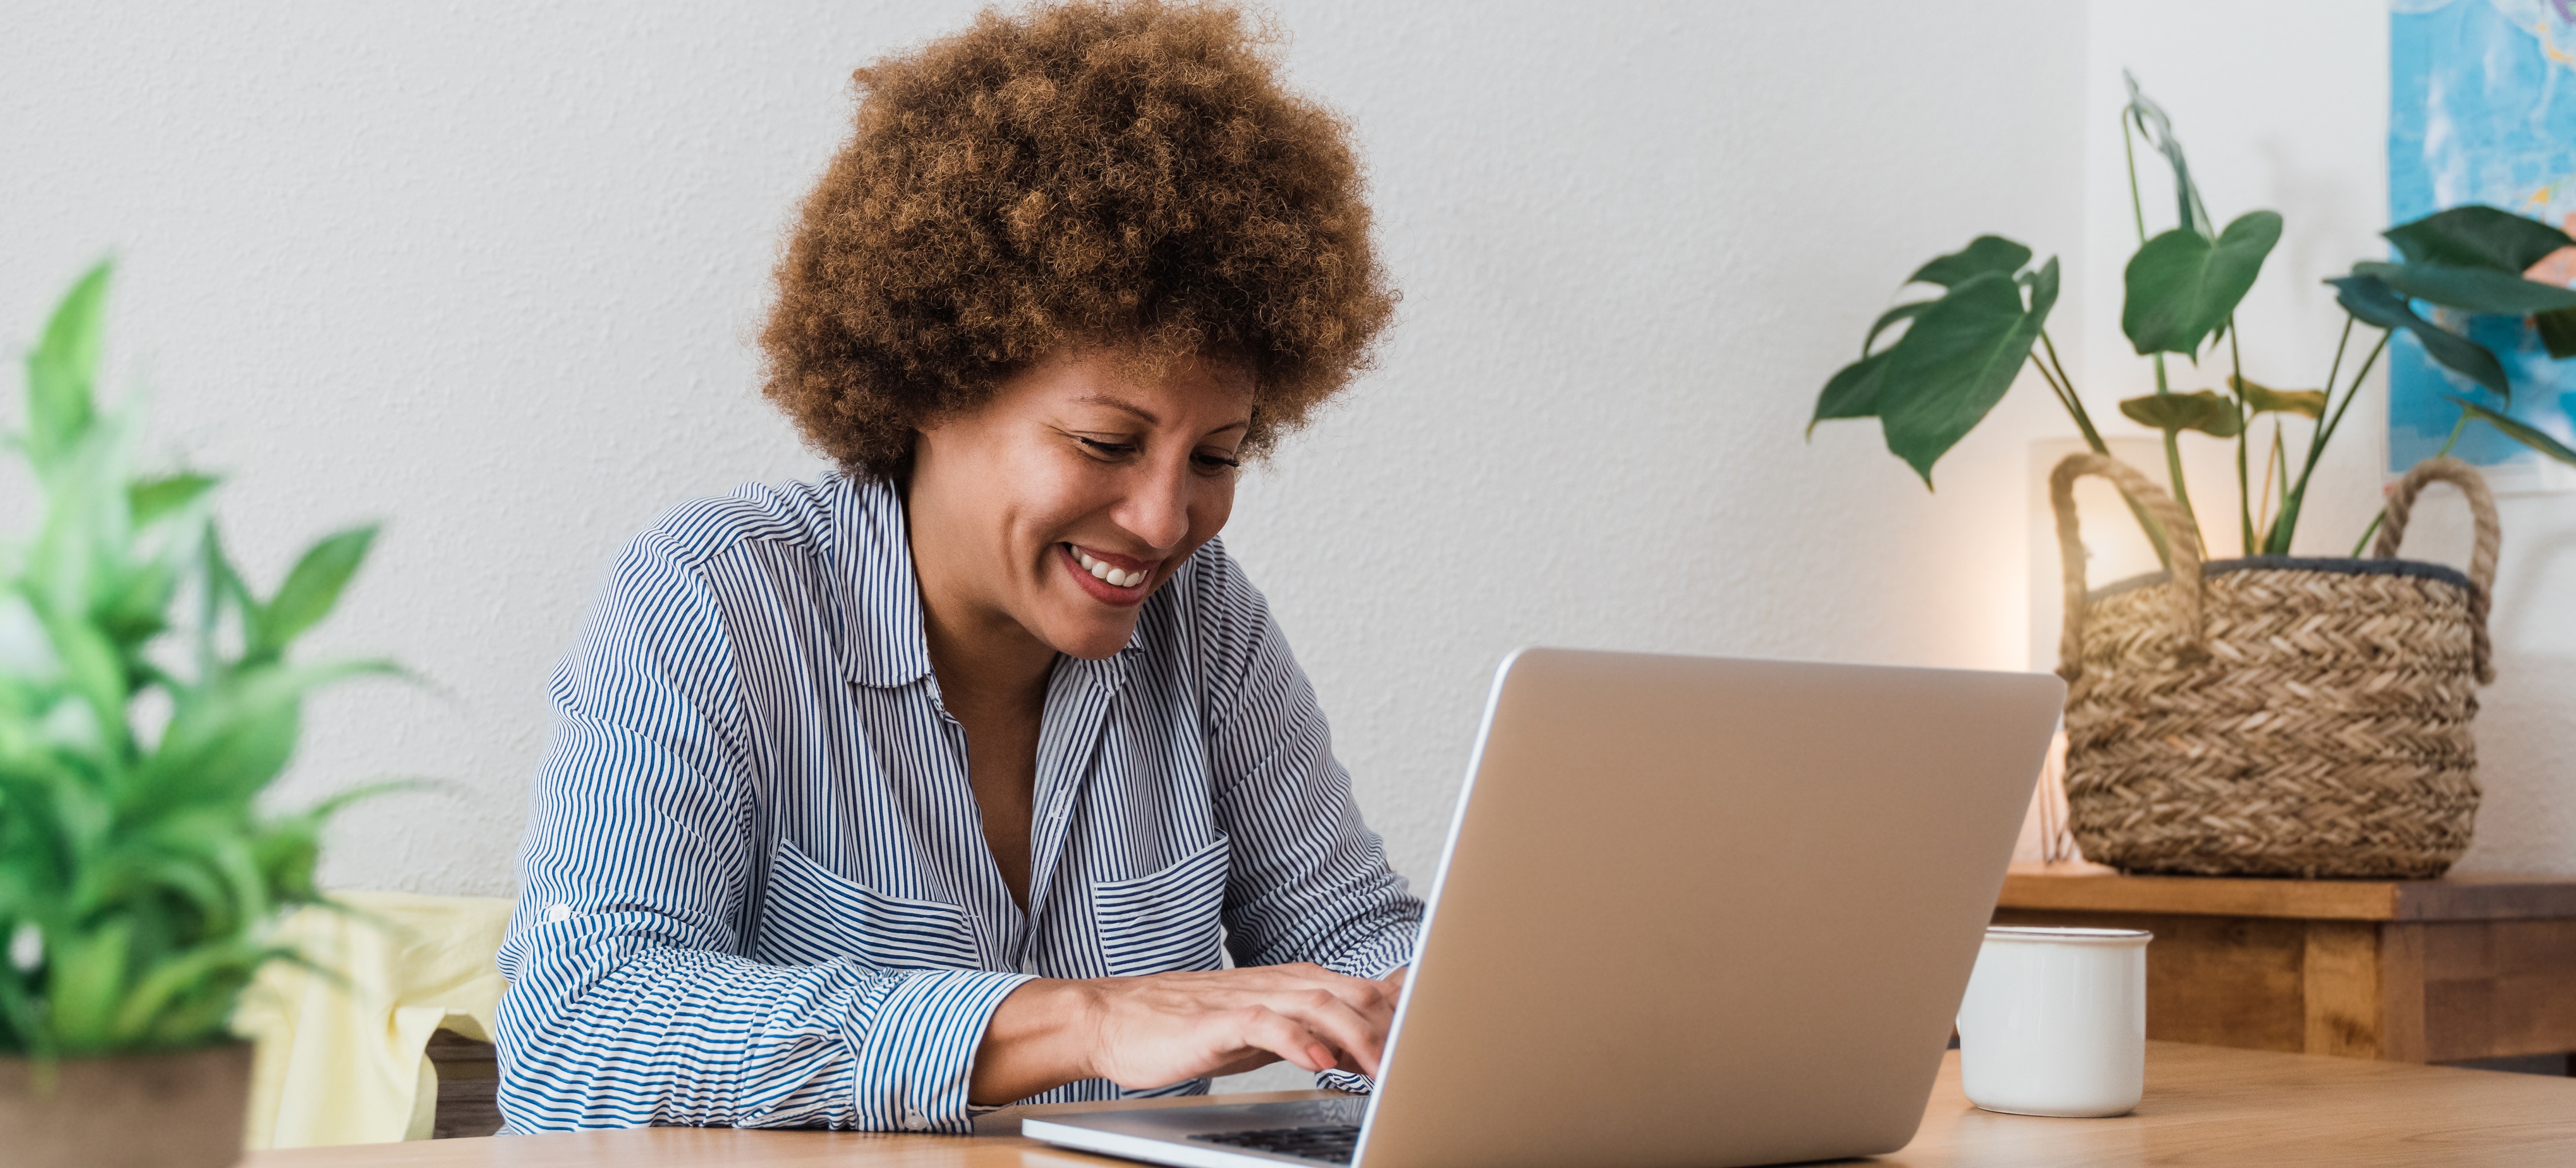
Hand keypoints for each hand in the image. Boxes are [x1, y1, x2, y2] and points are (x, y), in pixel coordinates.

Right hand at [970, 963, 1398, 1103]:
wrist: (1113, 1017)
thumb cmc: (1188, 1025)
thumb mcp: (1263, 1023)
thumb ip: (1311, 1025)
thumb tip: (1363, 1037)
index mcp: (1293, 984)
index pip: (1363, 989)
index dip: (1403, 1010)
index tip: (1441, 1029)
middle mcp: (1278, 983)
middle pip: (1351, 994)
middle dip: (1392, 1024)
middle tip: (1425, 1055)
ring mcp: (1248, 998)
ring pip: (1316, 1004)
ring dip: (1355, 1034)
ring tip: (1383, 1065)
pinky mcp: (1217, 1019)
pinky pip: (1264, 1025)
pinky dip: (1295, 1039)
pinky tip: (1317, 1059)